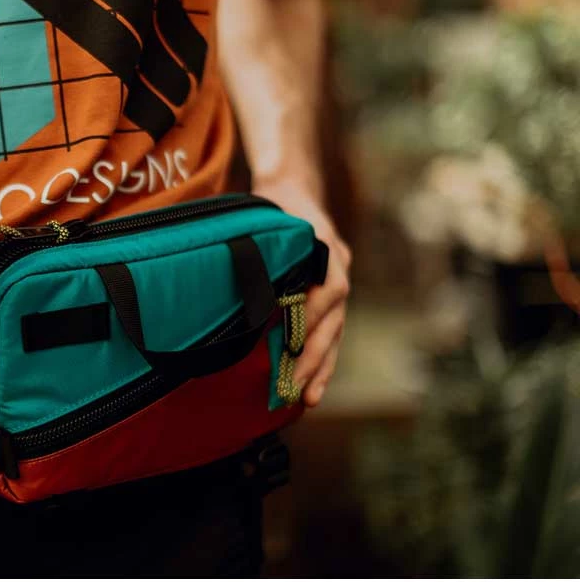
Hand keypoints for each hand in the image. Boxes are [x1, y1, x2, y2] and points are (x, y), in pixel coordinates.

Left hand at [253, 176, 351, 406]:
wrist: (292, 184)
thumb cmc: (275, 201)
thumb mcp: (270, 215)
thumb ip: (267, 246)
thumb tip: (245, 279)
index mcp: (327, 250)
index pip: (329, 291)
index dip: (312, 317)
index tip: (293, 341)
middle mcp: (337, 268)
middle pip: (333, 320)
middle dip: (316, 356)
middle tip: (297, 385)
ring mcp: (336, 282)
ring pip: (335, 332)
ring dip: (321, 366)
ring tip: (307, 397)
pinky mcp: (327, 294)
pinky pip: (328, 331)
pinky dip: (319, 357)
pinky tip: (308, 383)